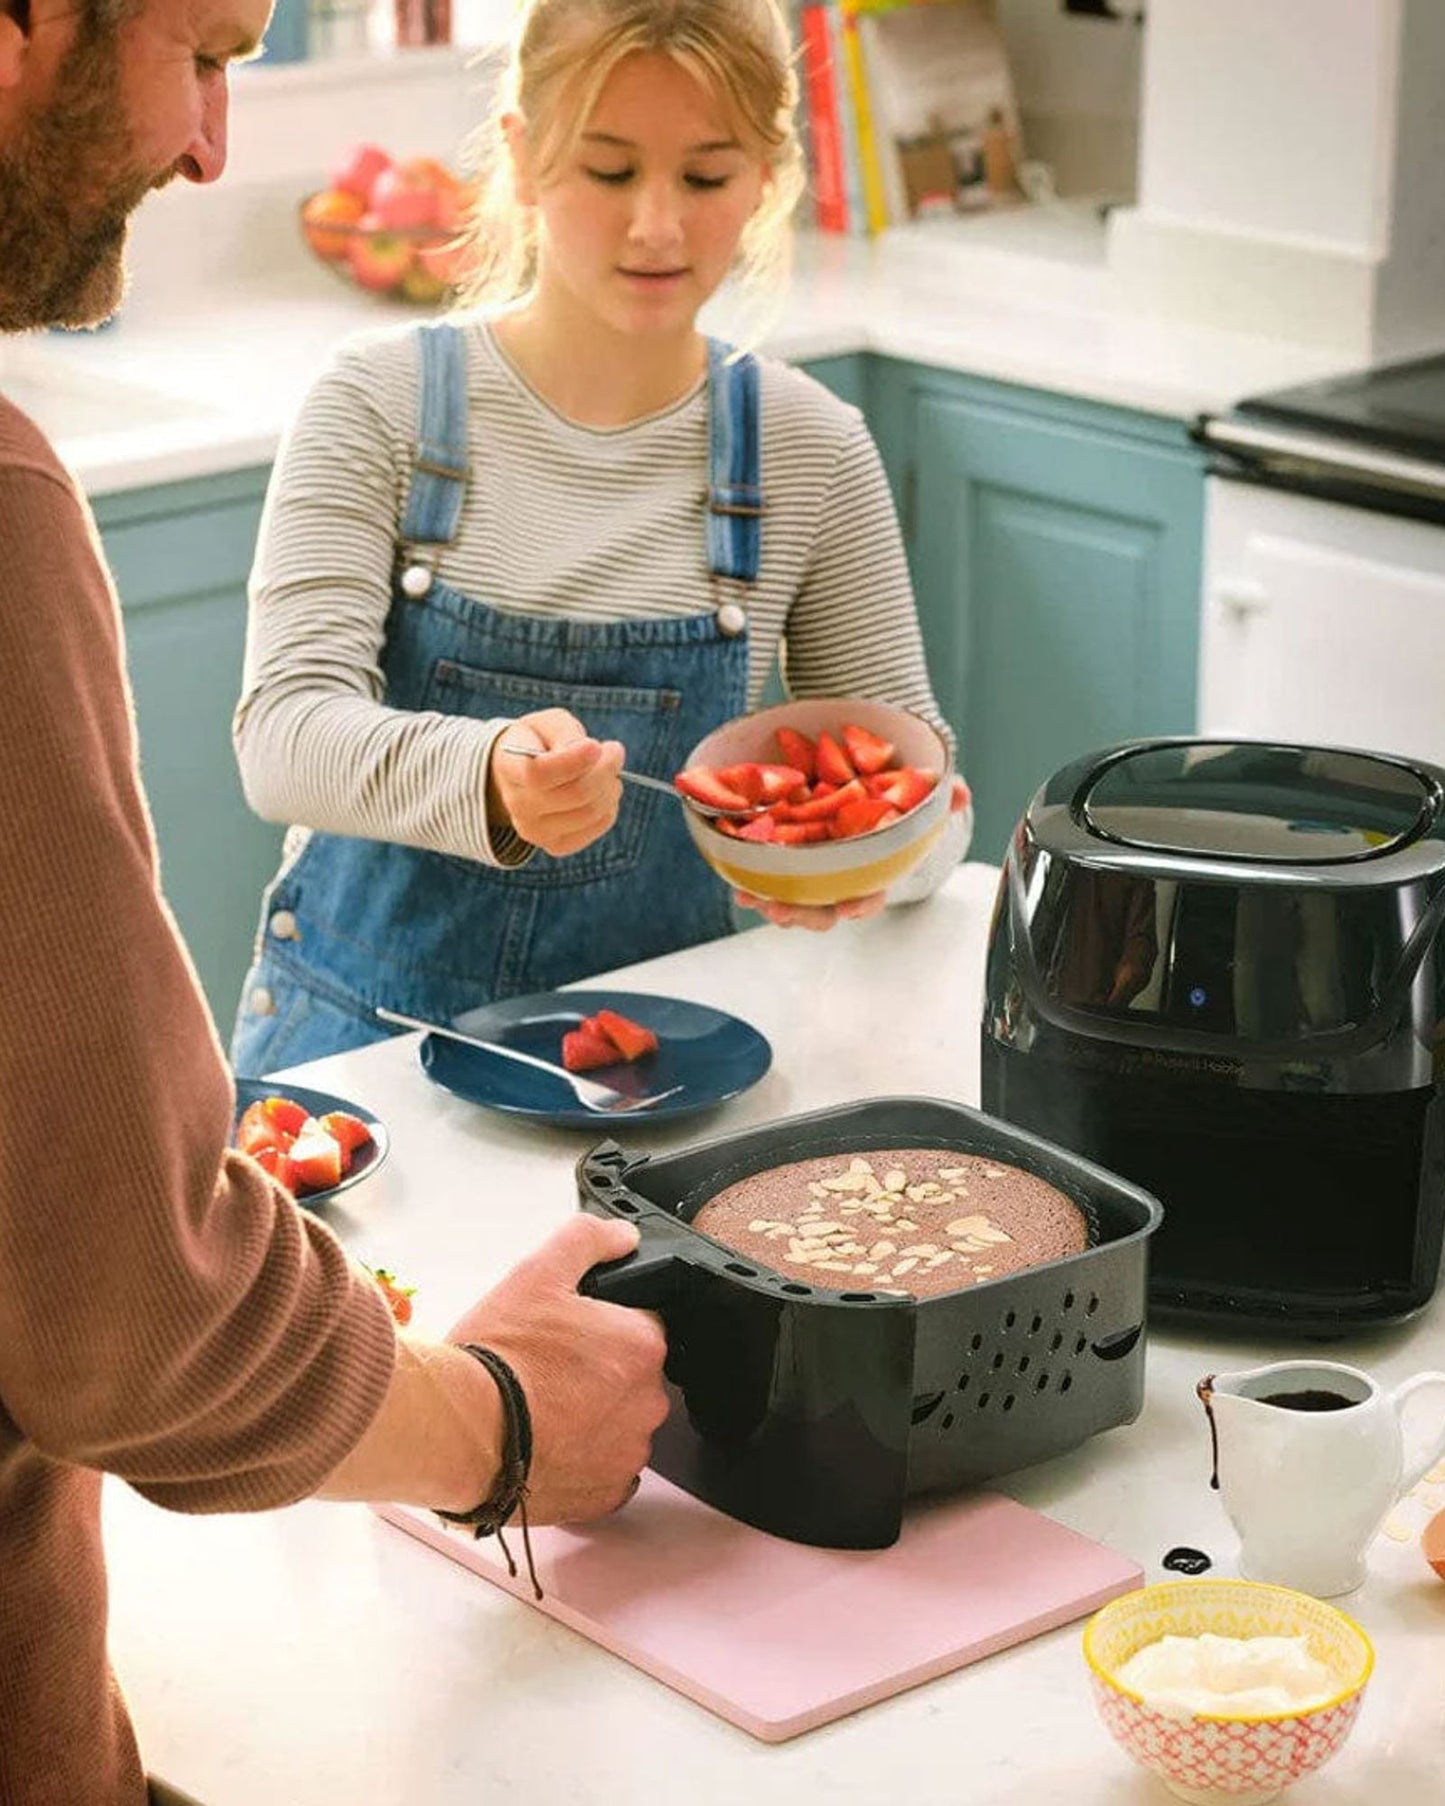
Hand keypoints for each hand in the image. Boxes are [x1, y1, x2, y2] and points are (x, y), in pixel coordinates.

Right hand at [447, 1215, 668, 1523]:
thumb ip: (587, 1241)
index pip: (641, 1327)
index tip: (568, 1336)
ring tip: (540, 1409)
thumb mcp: (536, 1273)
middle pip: (632, 1377)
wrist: (460, 1432)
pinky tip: (547, 1443)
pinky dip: (583, 1459)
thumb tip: (622, 1237)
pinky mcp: (605, 1495)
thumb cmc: (497, 1358)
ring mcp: (628, 1453)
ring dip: (592, 1417)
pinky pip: (606, 1470)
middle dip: (599, 1373)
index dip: (602, 1328)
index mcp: (641, 1346)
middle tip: (548, 1370)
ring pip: (620, 1424)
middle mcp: (647, 1402)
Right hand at [487, 709, 624, 856]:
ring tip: (609, 770)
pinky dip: (609, 807)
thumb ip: (566, 733)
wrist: (520, 774)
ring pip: (590, 812)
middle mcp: (518, 805)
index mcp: (510, 768)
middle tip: (614, 751)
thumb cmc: (538, 742)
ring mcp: (535, 831)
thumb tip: (593, 753)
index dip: (574, 760)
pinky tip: (603, 792)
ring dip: (611, 787)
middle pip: (576, 793)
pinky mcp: (555, 845)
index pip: (539, 774)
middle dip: (606, 768)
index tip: (596, 745)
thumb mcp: (547, 723)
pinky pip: (595, 828)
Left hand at [732, 775, 971, 929]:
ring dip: (774, 904)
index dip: (860, 904)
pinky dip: (753, 884)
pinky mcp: (787, 862)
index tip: (847, 907)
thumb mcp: (917, 795)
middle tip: (782, 911)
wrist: (862, 787)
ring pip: (794, 901)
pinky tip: (740, 886)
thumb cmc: (891, 801)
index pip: (870, 895)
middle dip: (804, 916)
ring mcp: (812, 875)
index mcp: (872, 870)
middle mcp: (840, 879)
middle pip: (824, 910)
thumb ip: (940, 796)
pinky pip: (769, 879)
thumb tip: (959, 793)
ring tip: (756, 901)